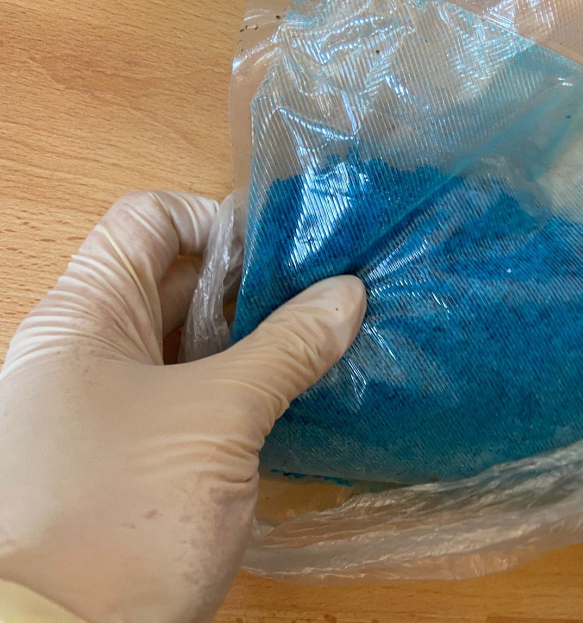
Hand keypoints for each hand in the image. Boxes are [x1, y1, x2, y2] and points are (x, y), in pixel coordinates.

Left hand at [0, 192, 365, 620]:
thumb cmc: (124, 511)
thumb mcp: (216, 420)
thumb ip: (284, 348)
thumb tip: (348, 294)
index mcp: (87, 314)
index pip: (150, 220)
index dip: (218, 218)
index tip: (289, 249)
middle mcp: (96, 345)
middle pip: (181, 277)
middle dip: (256, 279)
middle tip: (329, 292)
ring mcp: (120, 397)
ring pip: (198, 336)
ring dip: (260, 333)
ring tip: (329, 335)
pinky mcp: (147, 444)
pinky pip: (203, 389)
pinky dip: (249, 380)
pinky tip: (302, 387)